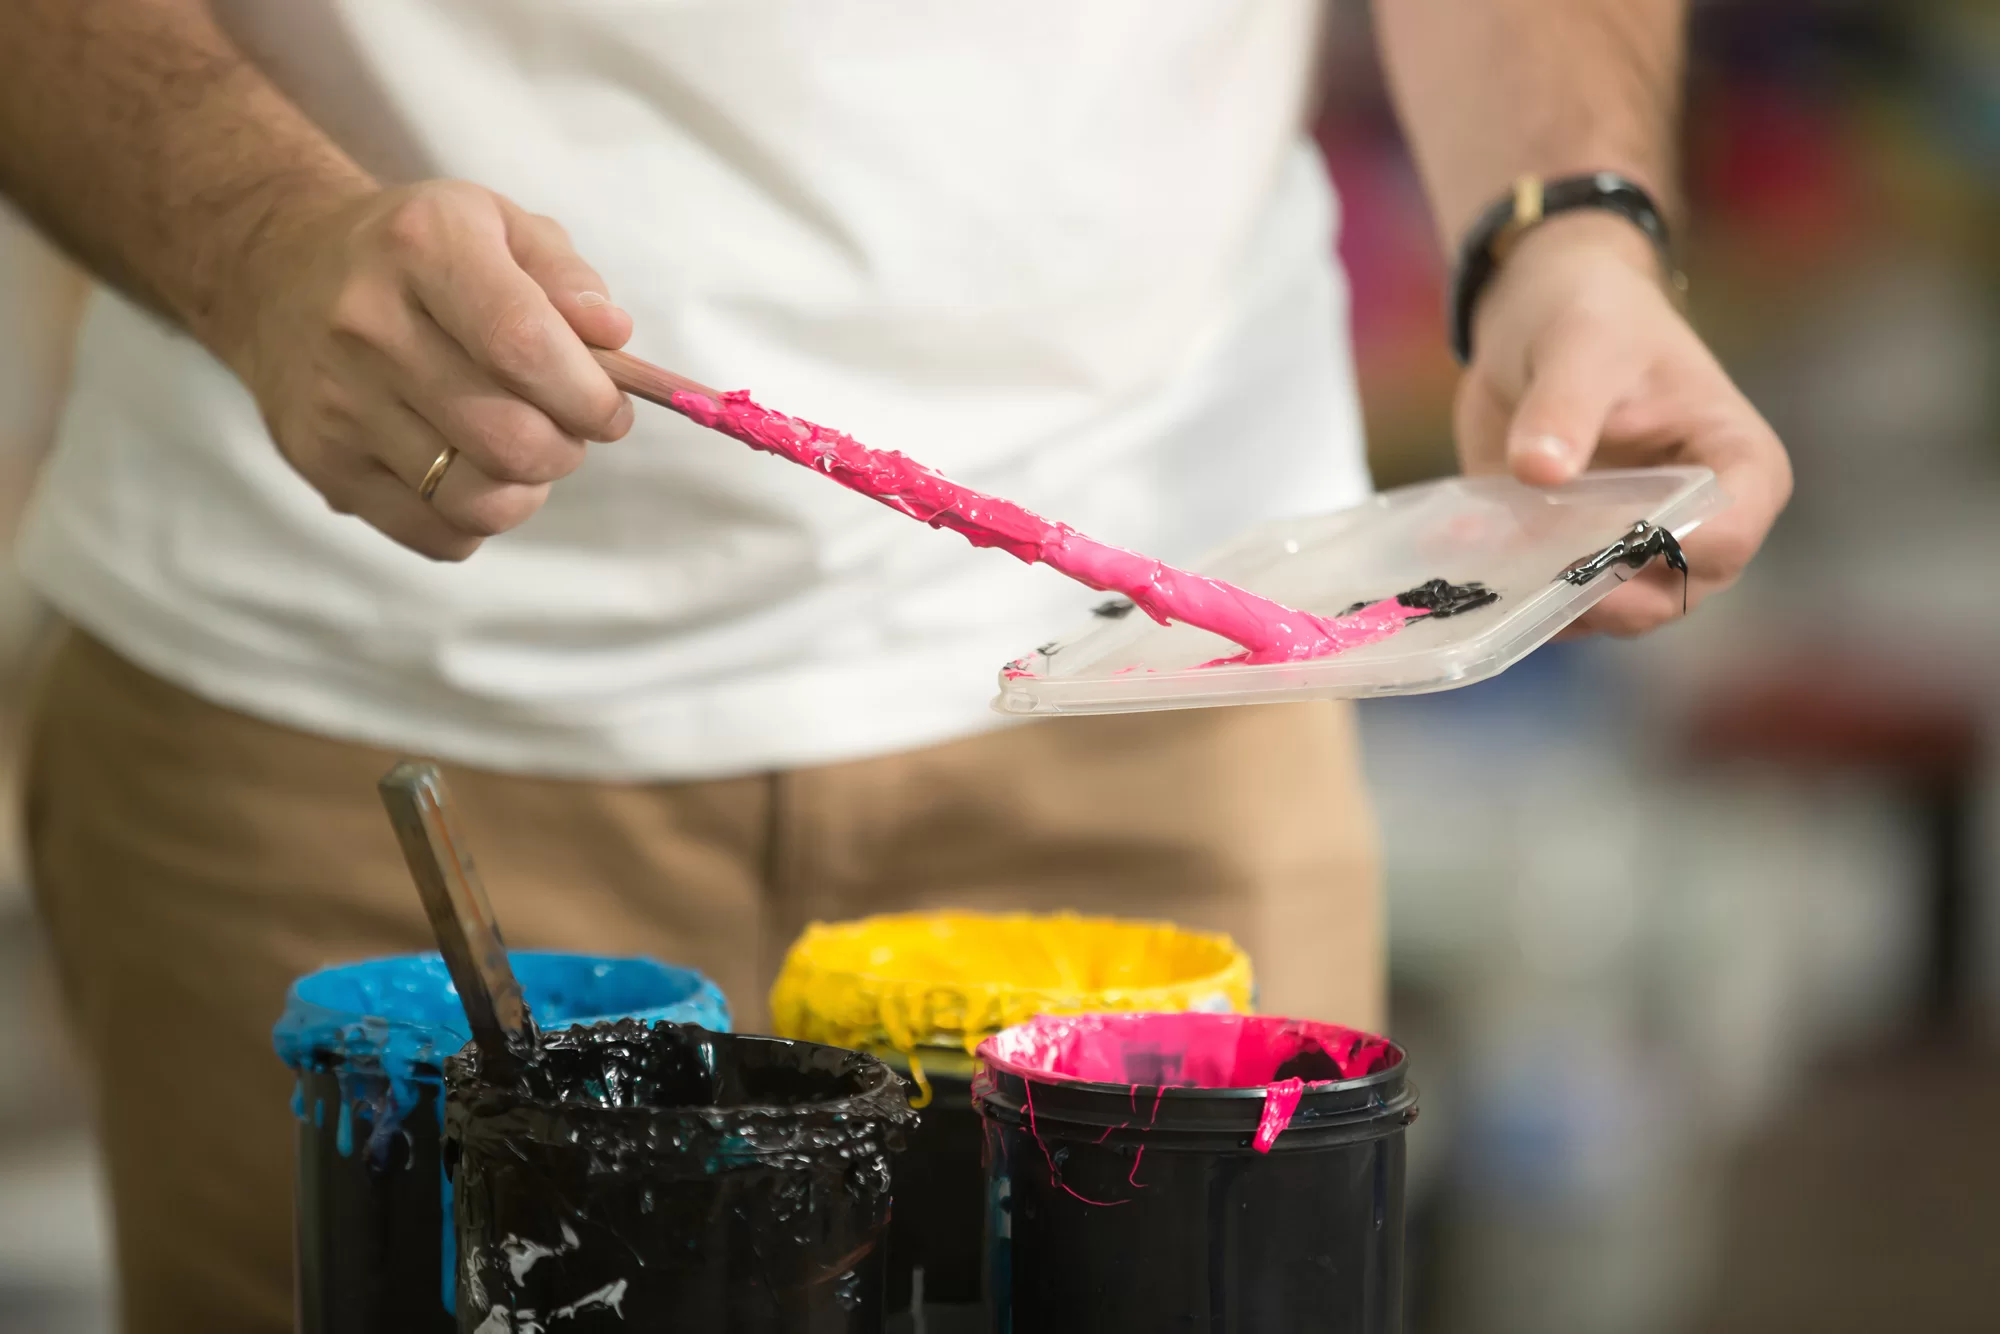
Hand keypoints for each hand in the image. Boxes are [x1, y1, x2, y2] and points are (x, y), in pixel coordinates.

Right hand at [218, 180, 633, 559]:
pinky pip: (435, 534)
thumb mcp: (499, 225)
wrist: (281, 271)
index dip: (590, 396)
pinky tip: (473, 473)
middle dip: (567, 448)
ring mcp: (338, 400)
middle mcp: (368, 324)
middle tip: (566, 427)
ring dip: (527, 490)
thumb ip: (568, 277)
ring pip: (478, 501)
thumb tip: (612, 339)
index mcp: (424, 247)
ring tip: (521, 450)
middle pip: (509, 438)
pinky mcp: (321, 461)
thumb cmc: (420, 255)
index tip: (609, 409)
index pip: (525, 347)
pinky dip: (477, 520)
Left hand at [1454, 212, 1792, 635]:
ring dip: (1562, 610)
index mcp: (1735, 463)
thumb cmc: (1591, 314)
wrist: (1538, 316)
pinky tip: (1477, 584)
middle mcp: (1698, 520)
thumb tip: (1541, 470)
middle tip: (1549, 579)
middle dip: (1615, 598)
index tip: (1618, 545)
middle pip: (1675, 594)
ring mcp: (1634, 548)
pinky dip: (1521, 604)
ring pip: (1614, 613)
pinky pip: (1556, 605)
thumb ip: (1566, 406)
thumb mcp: (1579, 343)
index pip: (1733, 531)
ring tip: (1507, 585)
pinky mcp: (1574, 557)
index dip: (1684, 552)